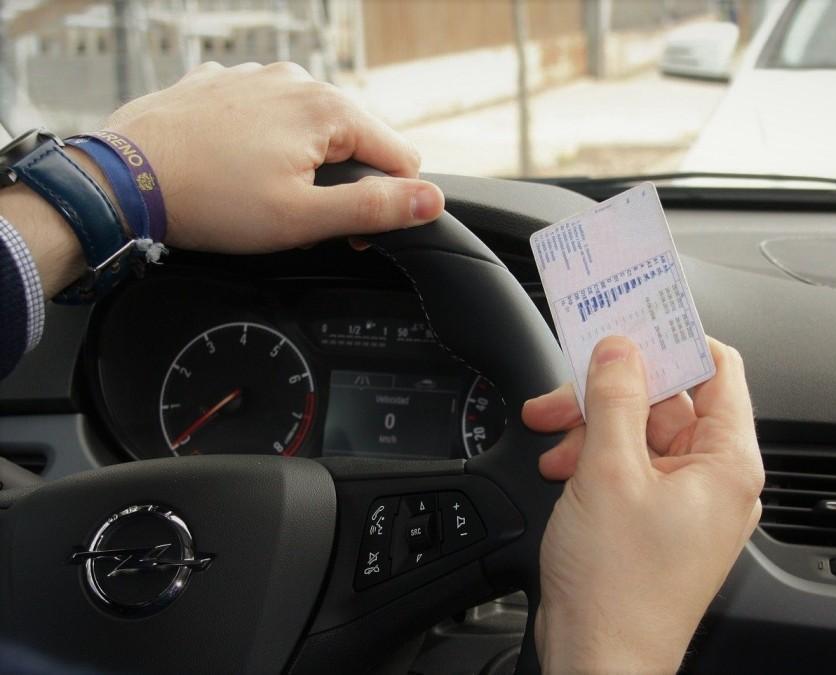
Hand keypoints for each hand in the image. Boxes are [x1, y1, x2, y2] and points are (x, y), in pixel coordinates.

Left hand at [104, 61, 443, 252]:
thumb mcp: (304, 219)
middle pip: (354, 139)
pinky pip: (263, 113)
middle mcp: (296, 80)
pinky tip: (233, 166)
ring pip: (308, 125)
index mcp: (328, 109)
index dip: (385, 203)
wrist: (120, 181)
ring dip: (300, 159)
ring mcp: (255, 76)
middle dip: (340, 180)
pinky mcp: (220, 84)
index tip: (347, 231)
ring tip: (258, 192)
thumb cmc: (209, 201)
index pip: (400, 157)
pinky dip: (260, 139)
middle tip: (297, 216)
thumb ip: (375, 209)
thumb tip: (431, 200)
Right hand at [523, 336, 763, 672]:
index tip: (633, 320)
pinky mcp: (655, 522)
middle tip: (566, 390)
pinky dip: (594, 459)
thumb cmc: (619, 589)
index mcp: (727, 462)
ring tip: (553, 437)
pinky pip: (630, 467)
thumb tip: (619, 348)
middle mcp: (714, 480)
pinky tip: (560, 466)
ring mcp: (685, 503)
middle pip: (668, 400)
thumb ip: (616, 398)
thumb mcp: (609, 472)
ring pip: (641, 432)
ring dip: (594, 426)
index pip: (718, 369)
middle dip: (611, 391)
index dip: (675, 339)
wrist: (600, 663)